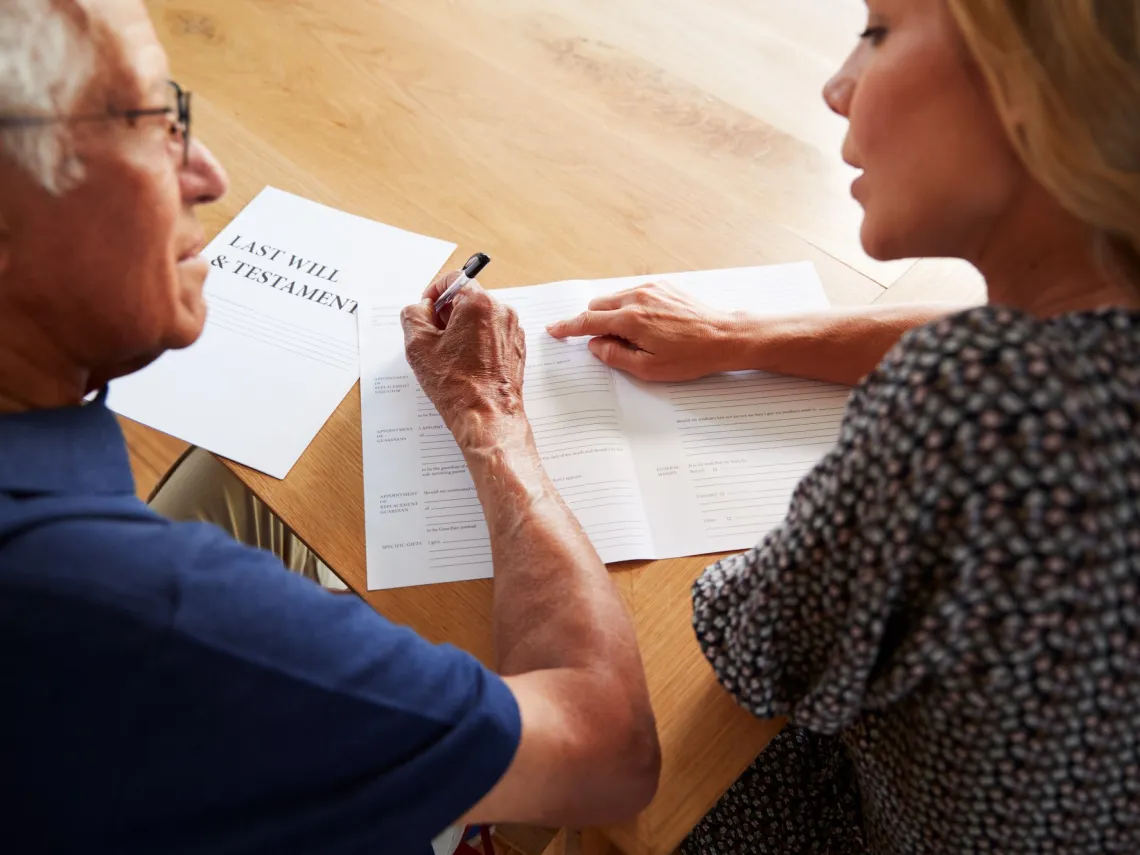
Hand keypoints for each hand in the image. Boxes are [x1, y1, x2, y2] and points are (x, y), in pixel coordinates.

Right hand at [401, 274, 526, 444]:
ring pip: (480, 317)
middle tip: (434, 337)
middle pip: (468, 298)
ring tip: (450, 355)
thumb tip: (421, 308)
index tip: (427, 309)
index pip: (453, 279)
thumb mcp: (418, 345)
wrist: (487, 416)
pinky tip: (466, 363)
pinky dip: (478, 341)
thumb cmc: (457, 386)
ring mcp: (512, 329)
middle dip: (447, 313)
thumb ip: (413, 314)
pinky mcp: (517, 346)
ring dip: (462, 329)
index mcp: (479, 303)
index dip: (434, 292)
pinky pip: (492, 333)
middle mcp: (501, 311)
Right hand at [545, 281, 742, 380]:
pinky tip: (648, 325)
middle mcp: (637, 297)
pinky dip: (629, 307)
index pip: (587, 321)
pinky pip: (633, 293)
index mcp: (630, 319)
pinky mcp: (663, 286)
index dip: (567, 327)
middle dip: (593, 323)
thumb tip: (595, 346)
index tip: (553, 329)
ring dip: (612, 315)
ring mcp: (651, 288)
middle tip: (609, 345)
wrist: (725, 337)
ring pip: (614, 298)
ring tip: (635, 338)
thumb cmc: (691, 357)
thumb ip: (616, 357)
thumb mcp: (649, 368)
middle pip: (597, 305)